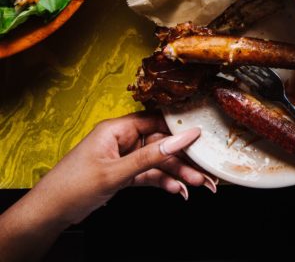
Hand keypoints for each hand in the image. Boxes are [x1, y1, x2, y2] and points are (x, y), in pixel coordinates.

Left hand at [31, 112, 208, 223]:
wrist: (48, 214)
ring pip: (158, 162)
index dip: (180, 128)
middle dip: (184, 159)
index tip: (202, 136)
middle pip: (161, 144)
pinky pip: (150, 175)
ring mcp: (123, 158)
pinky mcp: (123, 174)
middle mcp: (122, 140)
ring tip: (198, 184)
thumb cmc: (71, 188)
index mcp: (116, 129)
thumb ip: (151, 156)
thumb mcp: (115, 172)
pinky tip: (178, 190)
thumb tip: (183, 138)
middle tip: (205, 170)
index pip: (156, 120)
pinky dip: (164, 182)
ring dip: (178, 173)